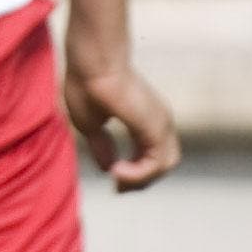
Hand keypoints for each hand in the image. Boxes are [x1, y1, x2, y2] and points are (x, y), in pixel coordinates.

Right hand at [63, 54, 179, 192]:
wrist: (92, 64)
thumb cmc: (86, 85)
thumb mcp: (90, 125)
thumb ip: (101, 146)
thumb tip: (108, 168)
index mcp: (146, 119)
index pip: (152, 154)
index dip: (135, 172)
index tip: (112, 178)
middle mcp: (159, 122)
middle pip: (163, 163)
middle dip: (140, 180)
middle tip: (117, 187)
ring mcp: (161, 123)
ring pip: (164, 165)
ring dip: (140, 179)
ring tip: (116, 177)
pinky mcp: (156, 126)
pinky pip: (156, 163)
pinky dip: (139, 174)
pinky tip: (118, 171)